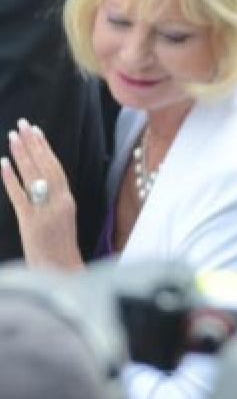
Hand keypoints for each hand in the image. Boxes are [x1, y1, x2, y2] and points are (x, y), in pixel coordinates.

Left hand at [3, 120, 82, 269]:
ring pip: (34, 176)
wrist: (61, 274)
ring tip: (13, 137)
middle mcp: (59, 202)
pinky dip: (11, 179)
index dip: (45, 148)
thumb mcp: (61, 222)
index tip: (35, 130)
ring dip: (22, 155)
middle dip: (34, 144)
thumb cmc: (60, 251)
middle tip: (23, 124)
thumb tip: (41, 184)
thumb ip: (53, 202)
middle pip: (46, 167)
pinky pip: (19, 196)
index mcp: (68, 200)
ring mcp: (45, 211)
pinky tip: (2, 164)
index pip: (56, 167)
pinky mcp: (30, 222)